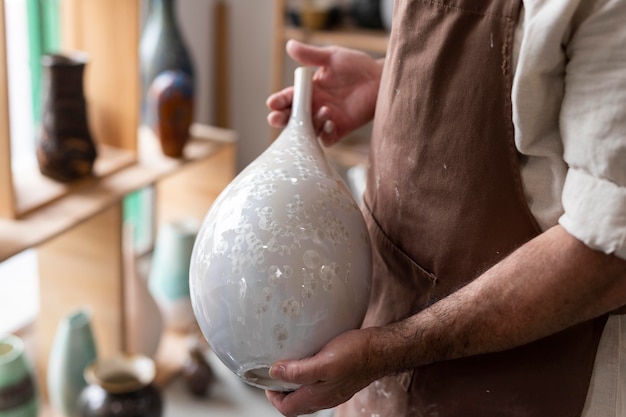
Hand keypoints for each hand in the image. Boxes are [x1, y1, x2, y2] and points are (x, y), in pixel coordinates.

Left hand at [265, 328, 383, 416]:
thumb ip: (299, 371)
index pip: (287, 409)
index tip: (268, 380)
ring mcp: (335, 391)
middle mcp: (326, 398)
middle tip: (276, 373)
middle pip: (297, 404)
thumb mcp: (324, 362)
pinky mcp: (342, 381)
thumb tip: (275, 372)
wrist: (382, 350)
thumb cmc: (357, 354)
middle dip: (283, 392)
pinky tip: (311, 361)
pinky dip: (309, 378)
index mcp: (318, 396)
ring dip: (295, 385)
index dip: (273, 397)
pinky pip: (320, 385)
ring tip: (290, 366)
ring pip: (308, 395)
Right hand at [267, 39, 382, 145]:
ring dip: (309, 123)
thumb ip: (311, 55)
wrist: (380, 79)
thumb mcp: (332, 57)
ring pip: (308, 130)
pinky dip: (325, 134)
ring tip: (322, 110)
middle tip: (276, 118)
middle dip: (282, 119)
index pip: (289, 98)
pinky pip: (327, 139)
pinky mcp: (340, 130)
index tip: (272, 102)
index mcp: (309, 90)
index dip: (279, 101)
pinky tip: (330, 122)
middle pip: (292, 118)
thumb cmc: (357, 66)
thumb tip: (289, 45)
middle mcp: (314, 107)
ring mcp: (326, 120)